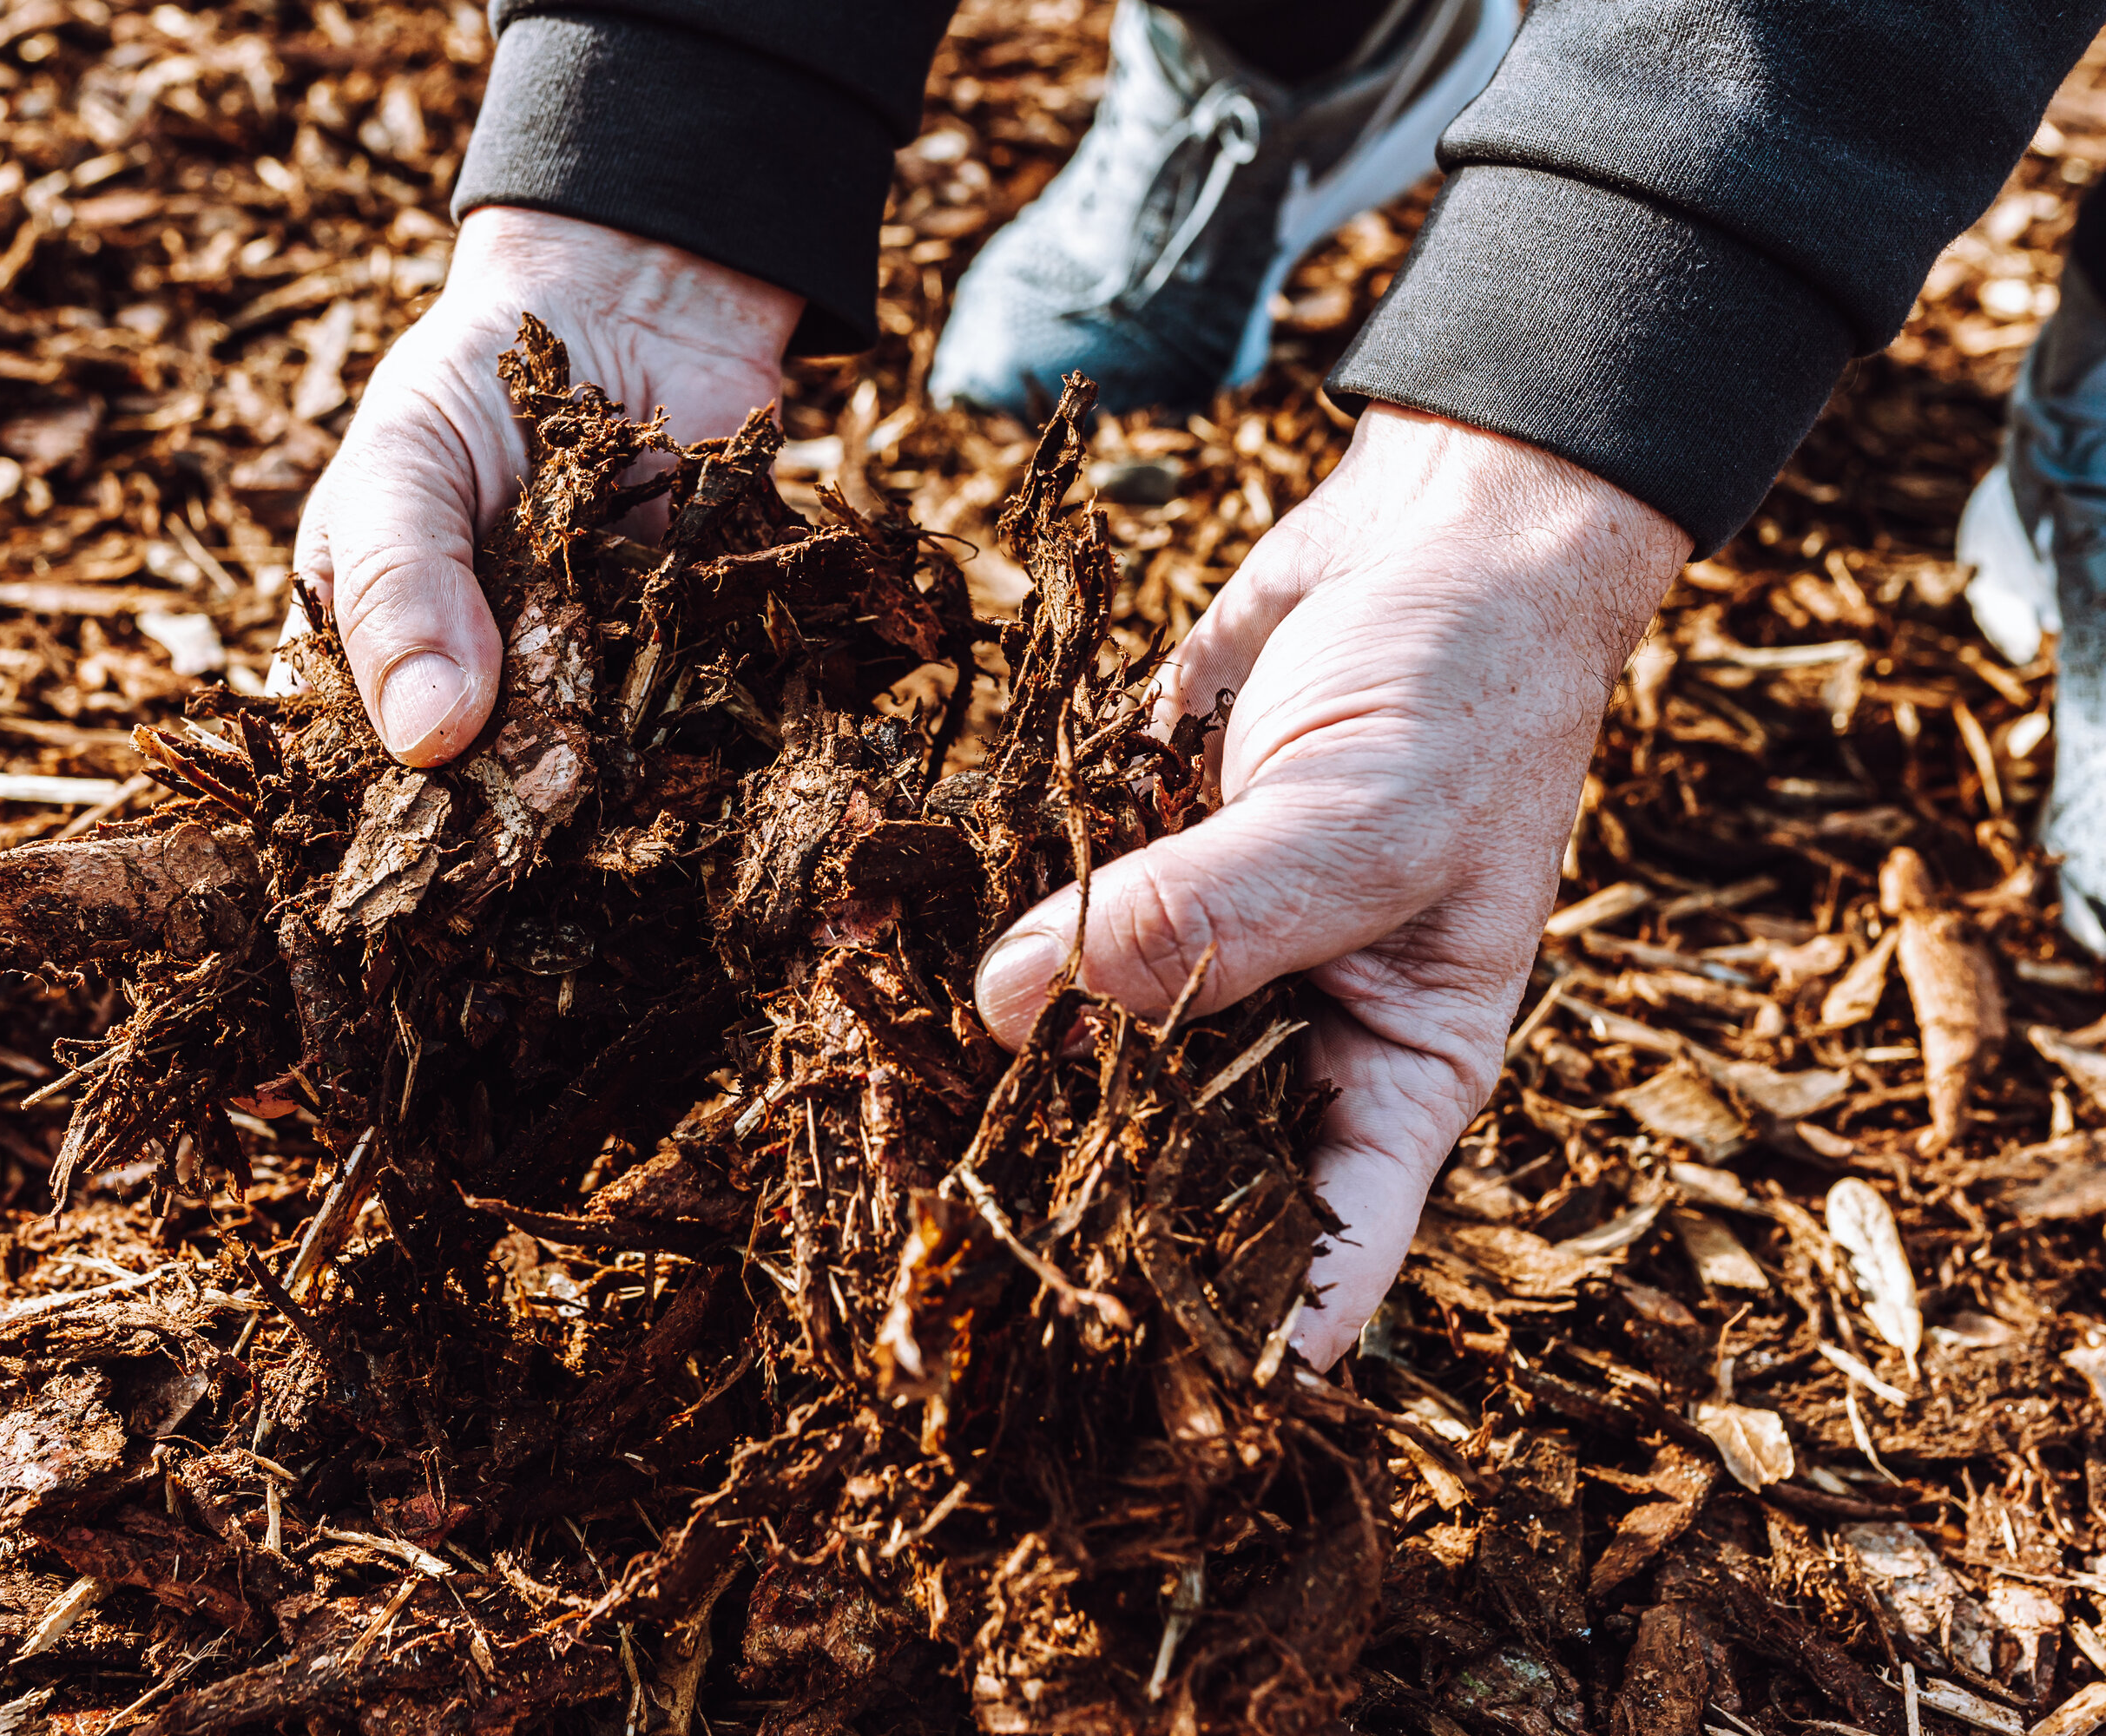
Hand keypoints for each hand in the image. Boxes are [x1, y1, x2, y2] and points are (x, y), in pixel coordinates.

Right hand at [287, 208, 804, 761]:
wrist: (629, 306)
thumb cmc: (477, 378)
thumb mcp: (404, 462)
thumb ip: (402, 585)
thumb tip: (428, 738)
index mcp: (375, 655)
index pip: (362, 766)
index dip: (390, 813)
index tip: (426, 833)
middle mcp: (475, 691)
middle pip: (482, 791)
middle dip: (513, 807)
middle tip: (537, 811)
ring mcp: (580, 684)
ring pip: (588, 774)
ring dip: (609, 785)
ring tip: (619, 784)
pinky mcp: (674, 661)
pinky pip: (687, 722)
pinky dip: (697, 734)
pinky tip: (703, 742)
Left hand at [972, 405, 1686, 1366]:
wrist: (1434, 533)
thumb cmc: (1467, 688)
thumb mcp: (1367, 814)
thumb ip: (1208, 916)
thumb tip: (1024, 1008)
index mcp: (1399, 1071)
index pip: (1324, 1248)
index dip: (1236, 1330)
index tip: (1125, 1395)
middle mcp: (1293, 1039)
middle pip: (1181, 1167)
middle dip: (1077, 1212)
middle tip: (946, 1278)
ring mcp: (1205, 959)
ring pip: (1092, 1056)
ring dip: (1002, 1085)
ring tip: (880, 1147)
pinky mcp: (1133, 874)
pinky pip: (1052, 934)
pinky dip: (985, 951)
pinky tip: (887, 982)